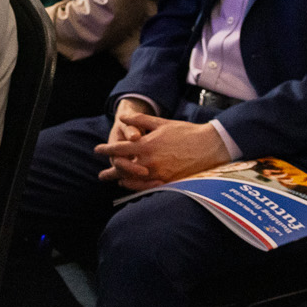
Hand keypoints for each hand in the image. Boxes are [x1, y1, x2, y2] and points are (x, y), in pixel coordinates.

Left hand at [94, 111, 228, 187]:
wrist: (209, 145)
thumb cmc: (185, 132)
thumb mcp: (161, 122)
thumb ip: (140, 120)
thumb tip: (122, 118)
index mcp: (147, 145)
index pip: (120, 149)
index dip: (106, 150)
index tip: (96, 150)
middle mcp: (151, 161)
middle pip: (124, 168)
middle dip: (111, 171)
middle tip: (101, 175)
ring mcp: (159, 174)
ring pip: (134, 180)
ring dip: (122, 180)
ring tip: (114, 181)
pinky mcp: (169, 182)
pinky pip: (148, 187)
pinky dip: (137, 187)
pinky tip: (132, 185)